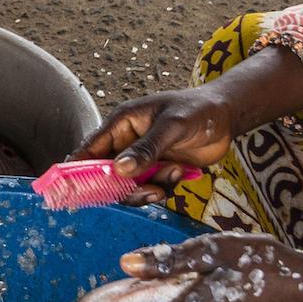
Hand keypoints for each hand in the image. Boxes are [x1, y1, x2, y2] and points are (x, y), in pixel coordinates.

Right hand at [75, 84, 241, 197]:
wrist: (227, 116)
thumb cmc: (197, 109)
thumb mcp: (172, 125)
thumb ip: (146, 148)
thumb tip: (119, 170)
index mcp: (122, 123)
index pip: (91, 148)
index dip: (80, 169)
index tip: (75, 190)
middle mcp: (128, 142)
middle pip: (109, 175)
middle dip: (126, 187)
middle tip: (149, 191)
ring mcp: (144, 159)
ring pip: (131, 187)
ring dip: (149, 188)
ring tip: (171, 175)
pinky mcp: (160, 171)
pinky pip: (152, 189)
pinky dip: (165, 187)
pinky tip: (181, 171)